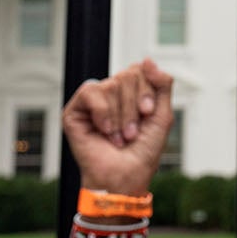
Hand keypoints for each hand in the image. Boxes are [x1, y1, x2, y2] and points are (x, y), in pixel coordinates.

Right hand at [61, 58, 174, 193]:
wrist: (124, 178)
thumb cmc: (142, 153)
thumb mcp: (162, 115)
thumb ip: (162, 84)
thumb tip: (147, 60)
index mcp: (130, 93)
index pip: (139, 70)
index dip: (146, 90)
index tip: (147, 114)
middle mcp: (110, 94)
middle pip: (127, 75)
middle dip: (133, 108)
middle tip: (131, 132)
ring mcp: (92, 102)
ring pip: (111, 84)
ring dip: (120, 117)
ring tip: (118, 137)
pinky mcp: (74, 111)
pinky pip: (91, 92)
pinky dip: (103, 112)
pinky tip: (104, 130)